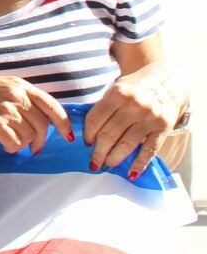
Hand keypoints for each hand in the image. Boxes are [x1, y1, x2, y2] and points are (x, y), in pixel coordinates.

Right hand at [0, 75, 72, 154]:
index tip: (67, 136)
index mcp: (20, 85)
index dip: (63, 124)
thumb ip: (21, 98)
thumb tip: (41, 121)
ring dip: (23, 144)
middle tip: (33, 148)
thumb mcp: (1, 86)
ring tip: (11, 142)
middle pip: (42, 125)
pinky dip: (12, 148)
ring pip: (29, 136)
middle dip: (40, 140)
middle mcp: (15, 96)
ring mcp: (4, 110)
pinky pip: (14, 143)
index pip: (52, 106)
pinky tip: (3, 144)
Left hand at [85, 62, 189, 176]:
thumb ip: (105, 106)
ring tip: (107, 165)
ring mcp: (149, 117)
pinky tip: (131, 173)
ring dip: (114, 158)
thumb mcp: (117, 88)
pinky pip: (149, 150)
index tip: (86, 143)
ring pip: (126, 145)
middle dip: (98, 152)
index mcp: (117, 94)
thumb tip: (87, 130)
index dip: (88, 134)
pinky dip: (139, 164)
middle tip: (93, 162)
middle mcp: (133, 106)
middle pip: (108, 134)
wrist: (168, 80)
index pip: (95, 119)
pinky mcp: (163, 128)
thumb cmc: (136, 87)